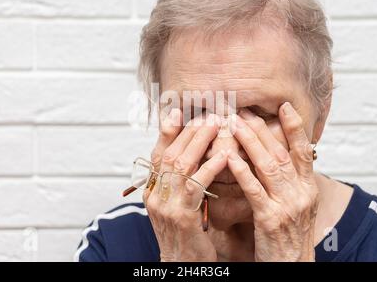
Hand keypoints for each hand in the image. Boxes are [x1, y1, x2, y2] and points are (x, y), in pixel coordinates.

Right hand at [144, 109, 225, 261]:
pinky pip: (196, 185)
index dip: (168, 131)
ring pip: (180, 164)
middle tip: (207, 115)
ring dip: (199, 142)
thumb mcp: (176, 204)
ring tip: (215, 125)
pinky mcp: (182, 216)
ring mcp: (165, 205)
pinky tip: (224, 155)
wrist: (180, 264)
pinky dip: (209, 167)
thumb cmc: (184, 233)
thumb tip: (191, 154)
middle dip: (189, 132)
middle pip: (170, 154)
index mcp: (152, 190)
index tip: (179, 112)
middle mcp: (154, 194)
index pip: (158, 153)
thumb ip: (179, 181)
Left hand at [227, 102, 318, 261]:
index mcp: (308, 188)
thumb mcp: (298, 205)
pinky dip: (242, 171)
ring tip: (236, 123)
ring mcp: (287, 205)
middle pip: (281, 153)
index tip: (285, 106)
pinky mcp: (270, 219)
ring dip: (251, 142)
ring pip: (269, 166)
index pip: (304, 151)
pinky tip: (230, 157)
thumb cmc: (290, 235)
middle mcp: (301, 193)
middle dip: (263, 129)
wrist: (293, 265)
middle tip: (244, 110)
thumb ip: (290, 181)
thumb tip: (276, 157)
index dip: (295, 127)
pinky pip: (254, 190)